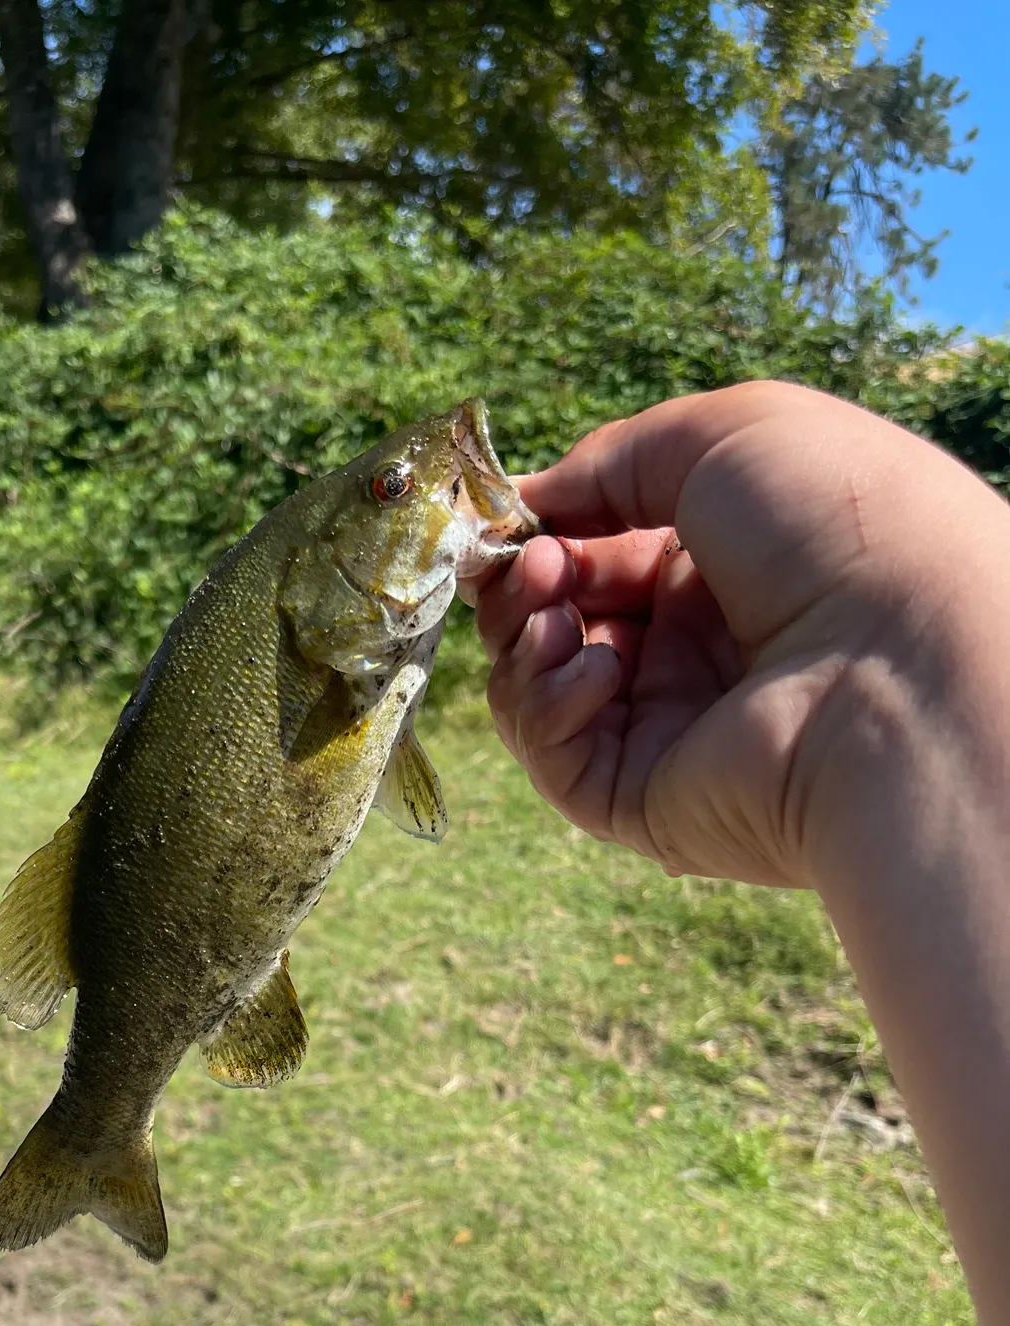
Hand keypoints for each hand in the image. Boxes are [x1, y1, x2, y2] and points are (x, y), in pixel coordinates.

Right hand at [465, 380, 1009, 888]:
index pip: (596, 554)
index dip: (543, 535)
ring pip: (539, 692)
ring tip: (552, 618)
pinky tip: (592, 671)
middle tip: (534, 570)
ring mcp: (670, 729)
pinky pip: (557, 761)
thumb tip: (525, 503)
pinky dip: (544, 710)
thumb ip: (610, 460)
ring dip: (522, 645)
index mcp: (720, 566)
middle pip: (556, 621)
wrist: (904, 657)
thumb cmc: (838, 524)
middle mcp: (694, 650)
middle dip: (524, 587)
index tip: (507, 523)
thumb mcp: (724, 437)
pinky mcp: (646, 802)